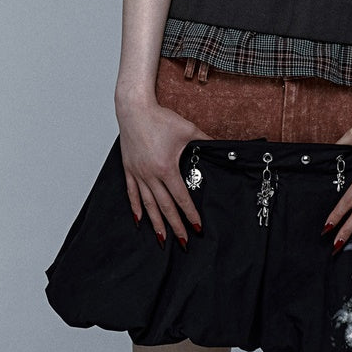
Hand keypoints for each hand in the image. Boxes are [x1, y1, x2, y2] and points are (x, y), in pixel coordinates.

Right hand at [117, 101, 212, 247]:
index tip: (197, 228)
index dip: (190, 214)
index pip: (181, 198)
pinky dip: (136, 208)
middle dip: (175, 226)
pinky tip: (140, 220)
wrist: (134, 109)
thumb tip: (222, 147)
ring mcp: (138, 173)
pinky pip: (132, 193)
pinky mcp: (129, 169)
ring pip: (148, 204)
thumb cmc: (160, 118)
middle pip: (165, 206)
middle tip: (183, 242)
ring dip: (156, 223)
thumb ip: (206, 141)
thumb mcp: (188, 130)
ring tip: (161, 238)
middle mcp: (151, 175)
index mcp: (166, 168)